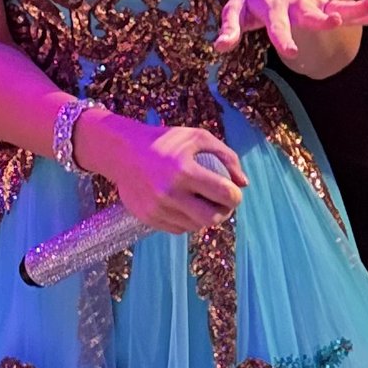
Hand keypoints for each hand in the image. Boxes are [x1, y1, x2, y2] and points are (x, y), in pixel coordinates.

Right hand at [90, 115, 245, 232]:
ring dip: (205, 217)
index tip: (235, 192)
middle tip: (223, 204)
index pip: (224, 194)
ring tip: (204, 202)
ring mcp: (157, 208)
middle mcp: (169, 192)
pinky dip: (187, 220)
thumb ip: (226, 156)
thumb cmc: (166, 142)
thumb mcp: (198, 138)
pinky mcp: (148, 218)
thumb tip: (243, 183)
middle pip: (212, 218)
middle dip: (224, 212)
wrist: (123, 152)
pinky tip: (186, 206)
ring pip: (195, 226)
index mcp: (183, 170)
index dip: (236, 196)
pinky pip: (178, 229)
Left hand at [215, 0, 367, 65]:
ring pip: (335, 6)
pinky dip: (363, 10)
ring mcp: (312, 0)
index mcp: (272, 8)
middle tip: (333, 21)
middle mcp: (295, 3)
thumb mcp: (237, 7)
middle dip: (320, 18)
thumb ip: (230, 27)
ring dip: (354, 7)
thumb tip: (220, 47)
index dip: (282, 37)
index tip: (291, 50)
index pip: (276, 25)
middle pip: (309, 14)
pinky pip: (346, 5)